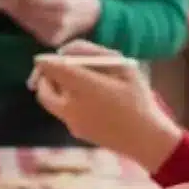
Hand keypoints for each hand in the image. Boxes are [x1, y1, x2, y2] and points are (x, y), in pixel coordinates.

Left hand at [0, 0, 100, 45]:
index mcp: (64, 1)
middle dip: (10, 4)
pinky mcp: (50, 40)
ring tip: (2, 3)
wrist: (94, 19)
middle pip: (27, 10)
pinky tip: (15, 13)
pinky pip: (30, 29)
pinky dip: (22, 20)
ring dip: (13, 12)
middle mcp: (59, 19)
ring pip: (26, 21)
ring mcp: (54, 32)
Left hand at [29, 40, 181, 169]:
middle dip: (44, 76)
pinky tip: (89, 100)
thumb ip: (93, 52)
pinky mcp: (76, 131)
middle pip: (42, 87)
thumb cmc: (138, 98)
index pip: (51, 69)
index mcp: (85, 86)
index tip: (45, 56)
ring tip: (74, 83)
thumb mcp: (123, 66)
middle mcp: (72, 105)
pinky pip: (62, 112)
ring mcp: (71, 121)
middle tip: (57, 69)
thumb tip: (64, 50)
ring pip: (49, 101)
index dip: (44, 61)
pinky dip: (66, 102)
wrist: (146, 138)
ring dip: (54, 89)